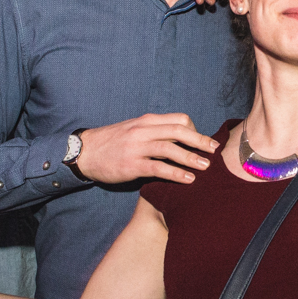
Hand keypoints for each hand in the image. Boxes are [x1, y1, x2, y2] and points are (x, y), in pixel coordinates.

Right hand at [76, 114, 218, 184]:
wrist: (84, 152)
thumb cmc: (111, 142)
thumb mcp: (133, 130)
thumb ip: (154, 132)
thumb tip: (177, 139)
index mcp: (146, 121)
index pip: (178, 119)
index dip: (194, 129)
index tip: (201, 141)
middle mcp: (143, 131)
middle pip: (178, 131)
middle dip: (200, 140)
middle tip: (214, 149)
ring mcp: (137, 147)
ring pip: (170, 148)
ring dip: (191, 157)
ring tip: (206, 166)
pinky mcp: (131, 165)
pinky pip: (159, 168)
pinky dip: (176, 173)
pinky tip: (188, 179)